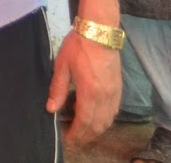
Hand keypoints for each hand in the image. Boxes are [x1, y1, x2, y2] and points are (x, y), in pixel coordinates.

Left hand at [47, 30, 121, 144]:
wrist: (99, 32)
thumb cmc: (78, 47)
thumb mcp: (62, 66)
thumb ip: (57, 89)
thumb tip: (51, 109)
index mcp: (89, 92)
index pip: (84, 121)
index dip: (76, 133)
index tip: (67, 138)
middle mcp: (105, 96)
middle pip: (98, 125)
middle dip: (86, 135)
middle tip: (73, 137)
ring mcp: (114, 93)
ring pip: (108, 120)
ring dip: (96, 129)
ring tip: (83, 130)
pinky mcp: (119, 88)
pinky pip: (114, 111)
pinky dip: (106, 119)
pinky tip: (97, 118)